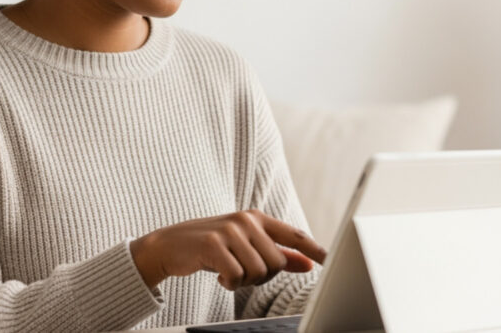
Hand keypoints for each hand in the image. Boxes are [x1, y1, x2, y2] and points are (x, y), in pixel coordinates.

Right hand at [129, 209, 327, 290]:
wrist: (169, 245)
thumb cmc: (212, 247)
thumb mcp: (245, 245)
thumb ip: (277, 253)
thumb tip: (307, 263)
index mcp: (258, 218)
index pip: (294, 234)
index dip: (314, 248)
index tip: (330, 259)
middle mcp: (246, 220)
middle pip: (276, 263)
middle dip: (261, 276)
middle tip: (241, 272)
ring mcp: (230, 230)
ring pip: (258, 272)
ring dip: (243, 281)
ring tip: (228, 271)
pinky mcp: (213, 244)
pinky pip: (236, 276)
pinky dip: (229, 283)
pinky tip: (218, 275)